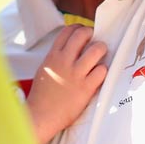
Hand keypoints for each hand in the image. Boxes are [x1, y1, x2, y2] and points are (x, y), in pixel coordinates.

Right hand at [26, 25, 106, 143]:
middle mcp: (65, 61)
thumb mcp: (44, 69)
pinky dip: (103, 70)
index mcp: (53, 56)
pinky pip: (102, 71)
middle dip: (91, 34)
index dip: (78, 28)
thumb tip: (70, 49)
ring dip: (101, 49)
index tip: (83, 31)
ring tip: (101, 53)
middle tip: (94, 40)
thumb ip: (56, 57)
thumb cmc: (42, 95)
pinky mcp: (86, 88)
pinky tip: (99, 73)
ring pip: (96, 50)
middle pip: (82, 35)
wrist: (41, 116)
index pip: (67, 31)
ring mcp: (76, 74)